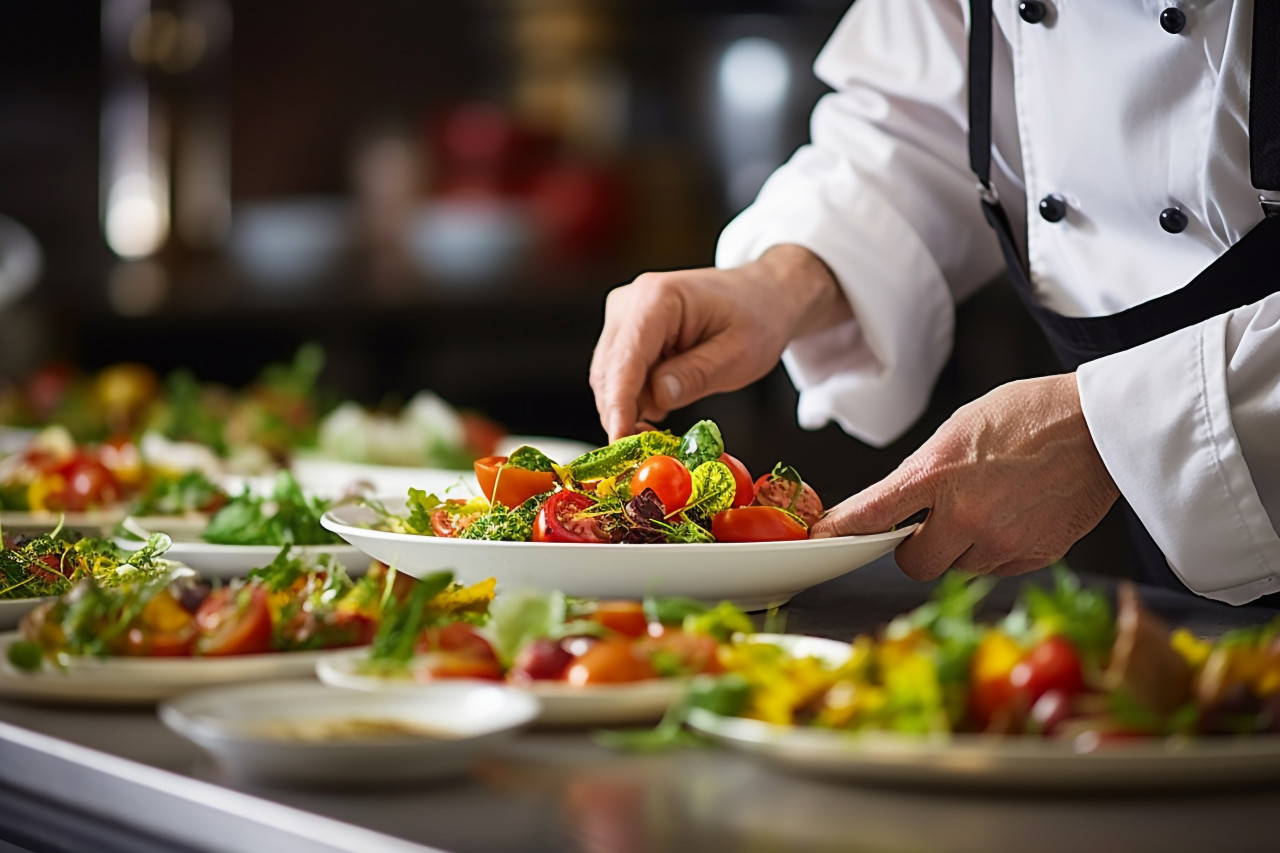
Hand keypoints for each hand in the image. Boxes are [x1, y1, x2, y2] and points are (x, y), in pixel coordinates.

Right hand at [589, 245, 849, 440]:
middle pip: (608, 372)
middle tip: (648, 449)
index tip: (621, 442)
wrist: (762, 295)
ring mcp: (624, 316)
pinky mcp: (626, 332)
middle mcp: (630, 302)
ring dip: (629, 408)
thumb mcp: (739, 354)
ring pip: (608, 378)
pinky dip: (634, 398)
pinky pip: (618, 375)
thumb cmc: (757, 317)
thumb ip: (697, 375)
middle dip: (622, 413)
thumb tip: (656, 398)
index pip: (626, 360)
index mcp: (658, 298)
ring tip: (662, 425)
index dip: (619, 405)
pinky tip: (661, 406)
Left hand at [811, 374, 1118, 579]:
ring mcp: (1001, 541)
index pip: (870, 515)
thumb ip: (923, 473)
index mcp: (937, 474)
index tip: (825, 538)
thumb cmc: (1031, 416)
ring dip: (961, 548)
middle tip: (931, 523)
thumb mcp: (958, 429)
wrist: (1103, 426)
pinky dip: (996, 550)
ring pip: (957, 567)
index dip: (842, 531)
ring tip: (990, 505)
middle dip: (916, 547)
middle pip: (914, 563)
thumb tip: (893, 504)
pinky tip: (1015, 515)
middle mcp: (965, 515)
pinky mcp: (1033, 557)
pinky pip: (995, 568)